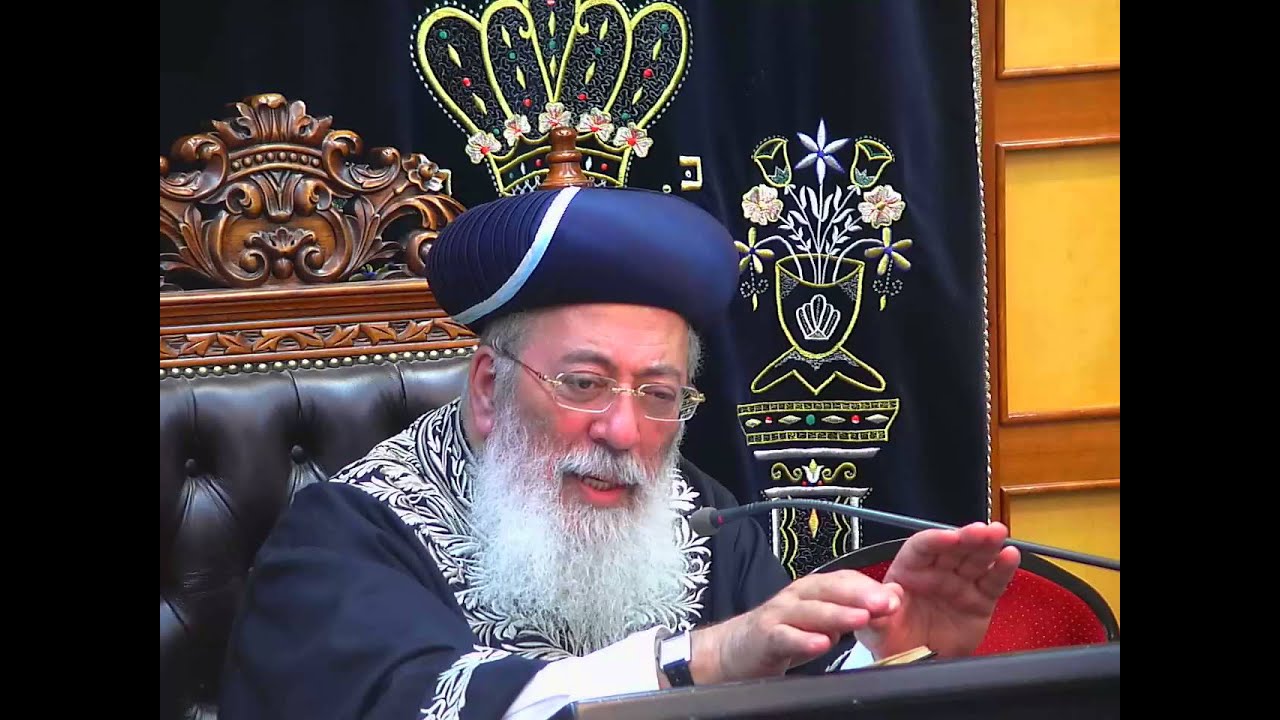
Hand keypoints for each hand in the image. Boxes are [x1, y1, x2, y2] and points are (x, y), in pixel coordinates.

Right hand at [684, 570, 900, 684]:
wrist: (733, 650)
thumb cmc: (780, 633)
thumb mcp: (819, 622)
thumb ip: (849, 613)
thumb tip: (889, 602)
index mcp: (813, 591)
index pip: (844, 580)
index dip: (870, 586)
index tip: (897, 596)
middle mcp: (796, 597)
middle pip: (830, 589)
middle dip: (860, 594)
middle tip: (886, 603)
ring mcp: (778, 615)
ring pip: (810, 611)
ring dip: (837, 614)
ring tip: (861, 618)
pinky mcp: (763, 637)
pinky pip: (784, 637)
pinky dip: (802, 640)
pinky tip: (820, 644)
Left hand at [854, 522, 1019, 659]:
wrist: (915, 666)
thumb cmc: (892, 640)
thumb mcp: (876, 629)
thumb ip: (877, 614)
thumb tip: (890, 597)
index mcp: (908, 571)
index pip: (921, 548)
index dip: (936, 540)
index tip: (949, 536)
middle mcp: (935, 573)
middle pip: (953, 548)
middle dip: (967, 537)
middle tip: (982, 530)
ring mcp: (959, 585)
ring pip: (975, 560)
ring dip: (987, 545)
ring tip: (998, 534)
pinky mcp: (980, 601)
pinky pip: (992, 582)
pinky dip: (1003, 569)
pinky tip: (1010, 556)